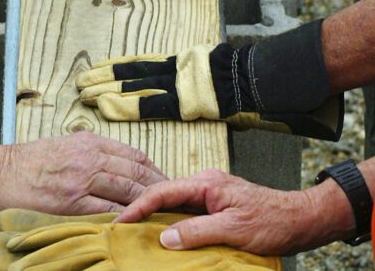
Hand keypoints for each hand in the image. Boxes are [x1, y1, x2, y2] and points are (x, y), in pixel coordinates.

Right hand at [0, 132, 166, 216]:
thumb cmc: (28, 161)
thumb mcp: (63, 144)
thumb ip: (90, 151)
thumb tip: (115, 163)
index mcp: (90, 142)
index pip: (135, 156)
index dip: (156, 170)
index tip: (166, 182)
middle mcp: (90, 157)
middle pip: (138, 173)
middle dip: (160, 187)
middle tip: (175, 200)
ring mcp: (81, 179)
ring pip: (128, 190)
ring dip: (149, 202)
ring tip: (163, 214)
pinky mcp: (71, 201)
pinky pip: (107, 210)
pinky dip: (125, 216)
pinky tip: (136, 224)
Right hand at [116, 169, 354, 254]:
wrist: (300, 220)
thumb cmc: (272, 221)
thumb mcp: (233, 230)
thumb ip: (197, 231)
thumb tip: (164, 238)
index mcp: (205, 184)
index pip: (162, 192)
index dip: (139, 206)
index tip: (121, 222)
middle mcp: (204, 185)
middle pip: (164, 195)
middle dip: (141, 210)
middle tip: (122, 228)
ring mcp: (209, 194)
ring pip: (174, 205)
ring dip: (155, 218)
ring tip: (136, 233)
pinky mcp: (215, 206)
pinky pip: (186, 213)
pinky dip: (172, 223)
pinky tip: (164, 236)